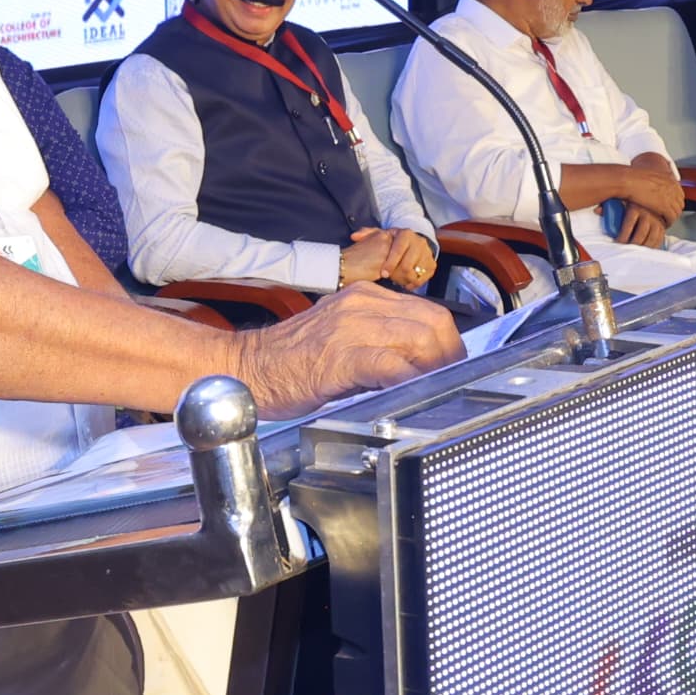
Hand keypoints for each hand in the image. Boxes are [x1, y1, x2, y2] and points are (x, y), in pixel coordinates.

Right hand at [225, 283, 466, 414]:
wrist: (244, 368)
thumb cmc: (289, 361)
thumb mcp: (340, 337)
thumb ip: (378, 341)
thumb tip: (419, 366)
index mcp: (364, 298)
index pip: (428, 312)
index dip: (449, 343)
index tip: (451, 368)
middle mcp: (361, 304)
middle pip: (433, 322)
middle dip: (451, 356)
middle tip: (451, 384)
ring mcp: (351, 327)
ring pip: (419, 338)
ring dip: (436, 369)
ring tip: (436, 392)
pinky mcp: (340, 356)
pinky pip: (390, 365)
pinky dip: (410, 380)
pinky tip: (411, 396)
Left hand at [338, 228, 436, 288]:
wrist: (411, 243)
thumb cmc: (391, 242)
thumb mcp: (380, 235)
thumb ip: (367, 234)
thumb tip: (354, 236)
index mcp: (405, 233)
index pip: (397, 251)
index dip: (390, 264)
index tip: (383, 274)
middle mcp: (419, 242)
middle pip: (408, 266)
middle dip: (396, 276)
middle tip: (390, 279)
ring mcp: (427, 253)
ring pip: (416, 274)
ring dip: (404, 281)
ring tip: (396, 281)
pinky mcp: (432, 264)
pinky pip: (424, 278)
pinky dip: (414, 284)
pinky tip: (406, 284)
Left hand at [608, 200, 670, 248]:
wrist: (652, 195)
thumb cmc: (631, 199)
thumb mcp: (620, 199)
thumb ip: (609, 205)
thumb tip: (597, 210)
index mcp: (635, 207)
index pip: (628, 225)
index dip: (622, 237)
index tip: (617, 243)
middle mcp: (647, 213)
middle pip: (640, 234)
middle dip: (632, 245)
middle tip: (625, 249)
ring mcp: (657, 219)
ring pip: (651, 238)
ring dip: (642, 247)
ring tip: (634, 250)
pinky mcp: (663, 225)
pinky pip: (659, 239)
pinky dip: (652, 246)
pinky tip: (645, 248)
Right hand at [618, 155, 687, 223]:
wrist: (628, 181)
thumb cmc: (632, 178)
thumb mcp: (648, 176)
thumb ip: (655, 182)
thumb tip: (654, 187)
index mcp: (669, 178)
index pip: (679, 193)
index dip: (674, 202)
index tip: (670, 206)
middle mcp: (672, 187)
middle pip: (680, 202)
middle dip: (675, 210)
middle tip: (669, 216)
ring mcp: (670, 196)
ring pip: (677, 211)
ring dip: (672, 217)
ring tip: (666, 222)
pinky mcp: (665, 207)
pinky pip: (672, 218)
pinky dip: (669, 222)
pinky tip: (664, 225)